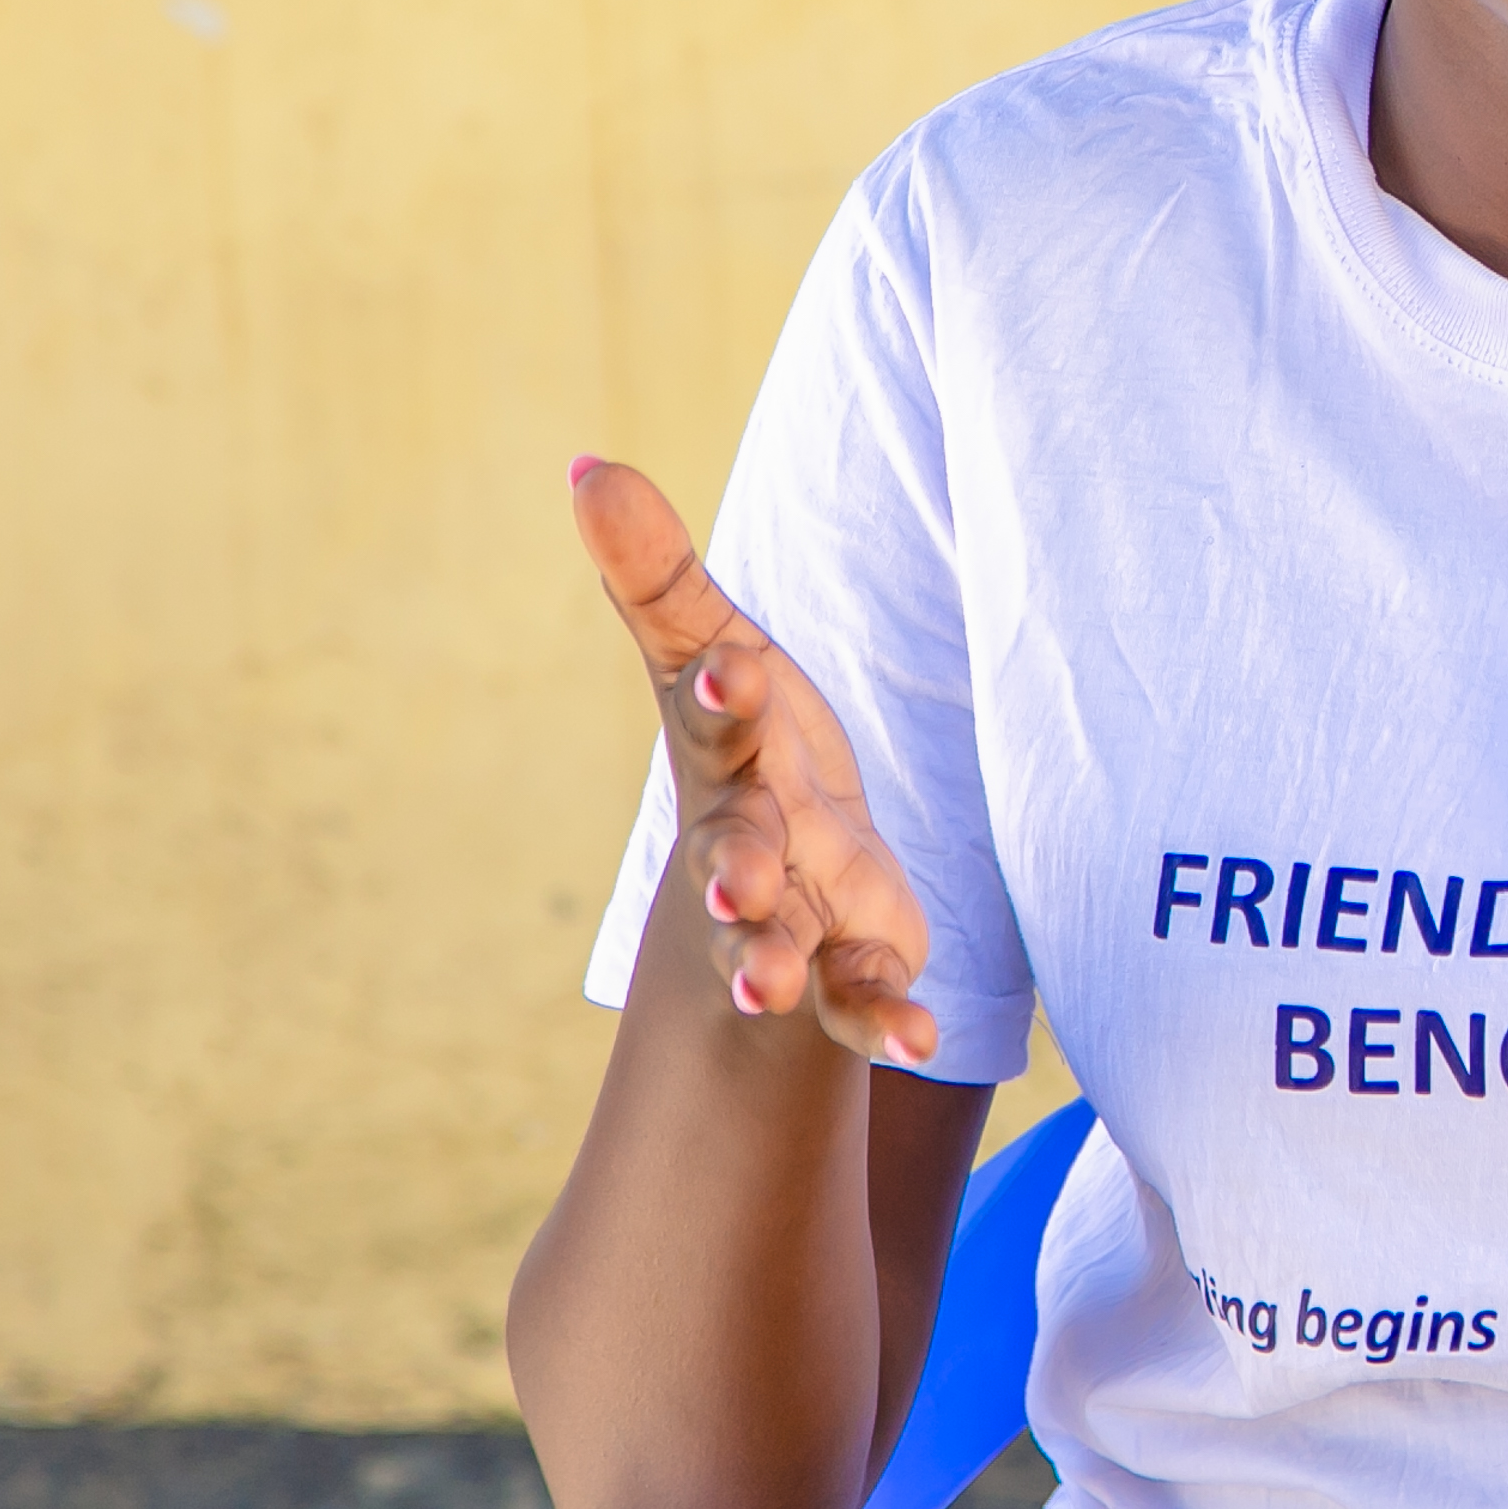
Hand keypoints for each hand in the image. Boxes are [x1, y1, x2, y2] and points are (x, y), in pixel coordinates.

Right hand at [572, 459, 939, 1067]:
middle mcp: (752, 846)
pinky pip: (866, 1002)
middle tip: (736, 885)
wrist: (778, 880)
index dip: (722, 693)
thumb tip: (587, 465)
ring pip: (779, 952)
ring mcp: (799, 916)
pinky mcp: (855, 966)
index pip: (718, 720)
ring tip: (771, 988)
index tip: (732, 666)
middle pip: (735, 857)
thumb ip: (662, 578)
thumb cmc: (750, 747)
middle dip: (732, 870)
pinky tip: (920, 1042)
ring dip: (774, 969)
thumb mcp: (719, 658)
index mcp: (731, 757)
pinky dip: (886, 1021)